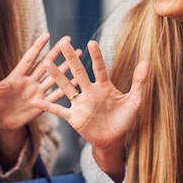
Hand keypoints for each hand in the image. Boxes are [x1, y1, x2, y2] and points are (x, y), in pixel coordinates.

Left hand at [0, 33, 78, 132]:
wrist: (1, 122)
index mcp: (17, 76)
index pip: (29, 58)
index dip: (38, 47)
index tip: (48, 34)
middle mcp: (30, 81)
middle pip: (46, 64)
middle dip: (57, 52)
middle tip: (68, 40)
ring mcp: (37, 92)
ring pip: (54, 77)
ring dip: (65, 67)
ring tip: (77, 56)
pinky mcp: (42, 103)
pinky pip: (55, 95)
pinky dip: (66, 88)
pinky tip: (76, 80)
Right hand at [33, 39, 148, 150]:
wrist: (114, 140)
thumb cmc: (124, 119)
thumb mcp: (135, 101)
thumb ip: (139, 82)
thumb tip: (147, 62)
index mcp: (104, 86)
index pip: (99, 68)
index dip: (96, 56)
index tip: (91, 43)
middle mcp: (90, 92)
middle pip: (79, 72)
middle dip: (71, 59)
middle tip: (63, 43)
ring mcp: (80, 103)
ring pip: (66, 87)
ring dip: (56, 76)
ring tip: (46, 63)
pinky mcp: (73, 117)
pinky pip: (58, 109)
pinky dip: (47, 105)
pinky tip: (36, 100)